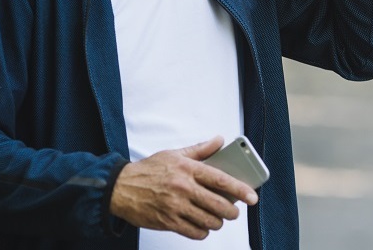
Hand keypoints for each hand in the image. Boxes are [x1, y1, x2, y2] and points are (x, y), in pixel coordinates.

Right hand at [109, 137, 258, 239]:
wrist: (120, 188)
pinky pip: (195, 232)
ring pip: (209, 221)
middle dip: (232, 212)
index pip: (220, 179)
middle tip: (233, 211)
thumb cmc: (148, 170)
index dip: (240, 189)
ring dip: (217, 222)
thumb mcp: (174, 154)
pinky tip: (202, 225)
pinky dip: (203, 231)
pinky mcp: (168, 221)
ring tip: (216, 218)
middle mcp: (183, 188)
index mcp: (187, 169)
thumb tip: (219, 140)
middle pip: (218, 205)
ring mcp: (175, 206)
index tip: (252, 196)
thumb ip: (199, 150)